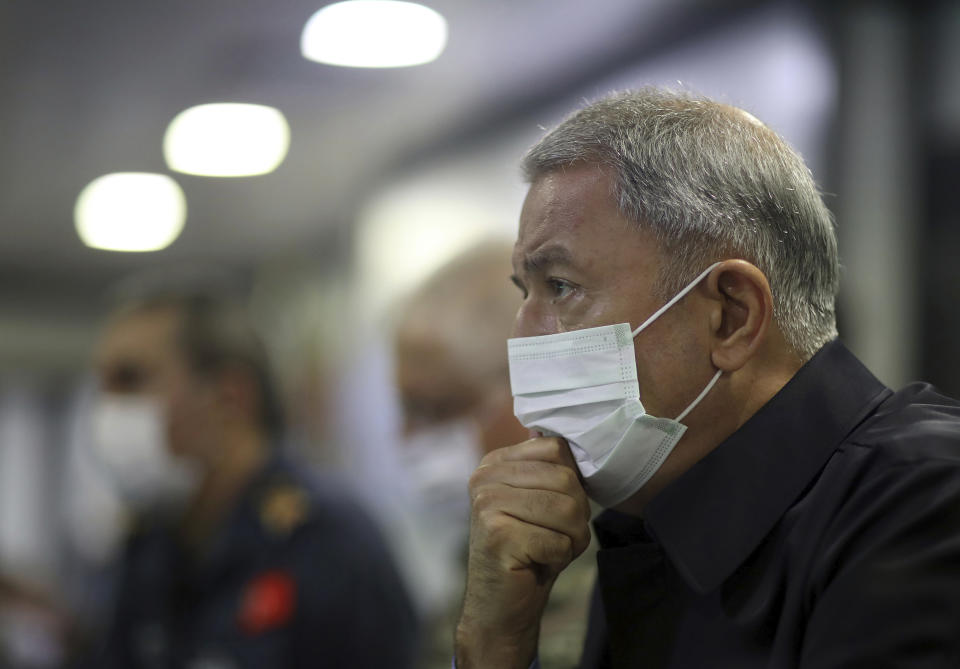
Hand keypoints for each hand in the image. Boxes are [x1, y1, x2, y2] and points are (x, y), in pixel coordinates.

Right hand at [455, 437, 590, 668]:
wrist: (499, 607)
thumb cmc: (527, 551)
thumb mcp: (539, 501)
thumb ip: (547, 468)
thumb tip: (556, 433)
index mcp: (494, 461)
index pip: (557, 450)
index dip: (572, 484)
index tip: (553, 510)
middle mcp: (484, 477)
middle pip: (566, 479)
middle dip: (575, 516)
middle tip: (553, 537)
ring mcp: (487, 504)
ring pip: (567, 509)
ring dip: (570, 539)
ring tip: (547, 549)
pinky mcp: (497, 535)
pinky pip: (558, 541)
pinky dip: (558, 558)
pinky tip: (535, 564)